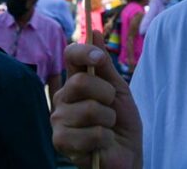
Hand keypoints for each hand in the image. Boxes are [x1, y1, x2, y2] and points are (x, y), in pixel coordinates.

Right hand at [52, 31, 141, 168]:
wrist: (127, 154)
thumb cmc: (122, 122)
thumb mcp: (118, 89)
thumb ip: (105, 64)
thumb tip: (94, 32)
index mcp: (75, 82)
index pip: (70, 55)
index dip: (84, 52)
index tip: (100, 59)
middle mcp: (63, 98)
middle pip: (81, 81)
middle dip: (106, 94)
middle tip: (110, 107)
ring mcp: (59, 120)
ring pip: (89, 109)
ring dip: (108, 120)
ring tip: (106, 128)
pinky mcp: (61, 142)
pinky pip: (93, 132)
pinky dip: (106, 138)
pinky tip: (101, 143)